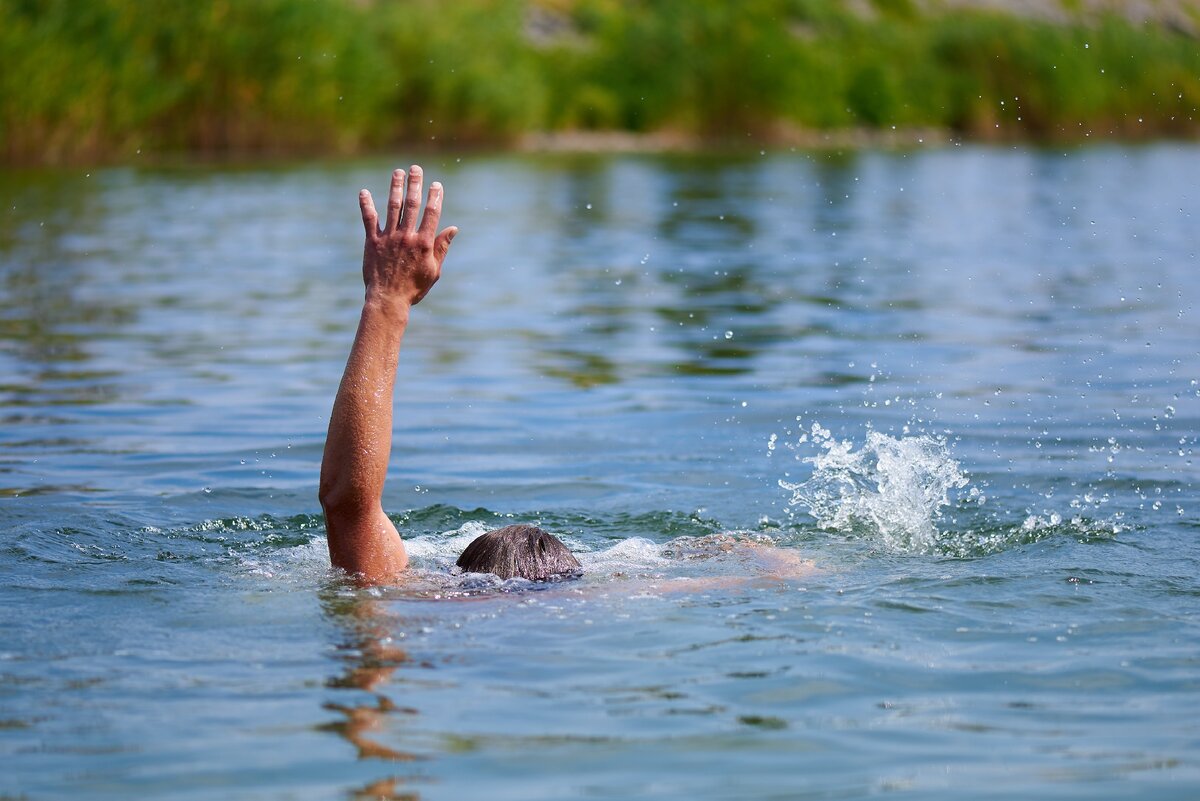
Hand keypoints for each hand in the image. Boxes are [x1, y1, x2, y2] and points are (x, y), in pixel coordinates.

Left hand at [358, 165, 457, 306]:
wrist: (388, 300)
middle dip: (415, 184)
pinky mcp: (372, 242)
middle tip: (415, 169)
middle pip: (412, 205)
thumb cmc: (414, 288)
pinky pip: (369, 219)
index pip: (431, 214)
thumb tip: (453, 228)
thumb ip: (442, 248)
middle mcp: (406, 237)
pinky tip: (363, 191)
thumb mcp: (434, 270)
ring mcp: (388, 238)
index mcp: (423, 244)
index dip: (435, 197)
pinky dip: (366, 204)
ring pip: (393, 207)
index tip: (436, 185)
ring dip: (395, 187)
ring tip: (397, 172)